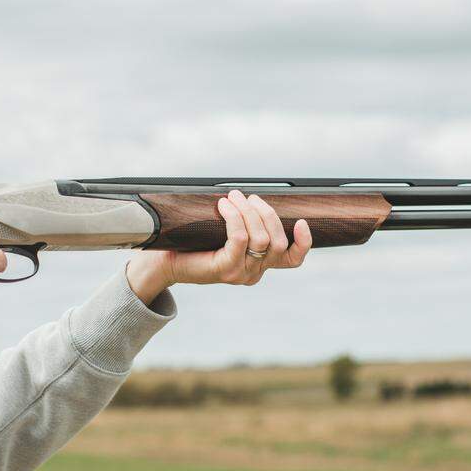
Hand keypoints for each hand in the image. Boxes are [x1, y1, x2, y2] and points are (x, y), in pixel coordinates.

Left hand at [126, 190, 312, 302]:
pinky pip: (239, 238)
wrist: (167, 261)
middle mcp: (254, 272)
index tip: (300, 221)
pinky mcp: (225, 269)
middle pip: (278, 242)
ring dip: (248, 211)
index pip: (292, 260)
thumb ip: (246, 223)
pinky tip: (224, 206)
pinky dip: (234, 217)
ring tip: (232, 197)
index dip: (303, 242)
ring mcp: (241, 273)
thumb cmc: (197, 242)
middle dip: (266, 214)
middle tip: (248, 197)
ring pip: (260, 239)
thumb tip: (255, 198)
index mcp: (260, 265)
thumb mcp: (226, 232)